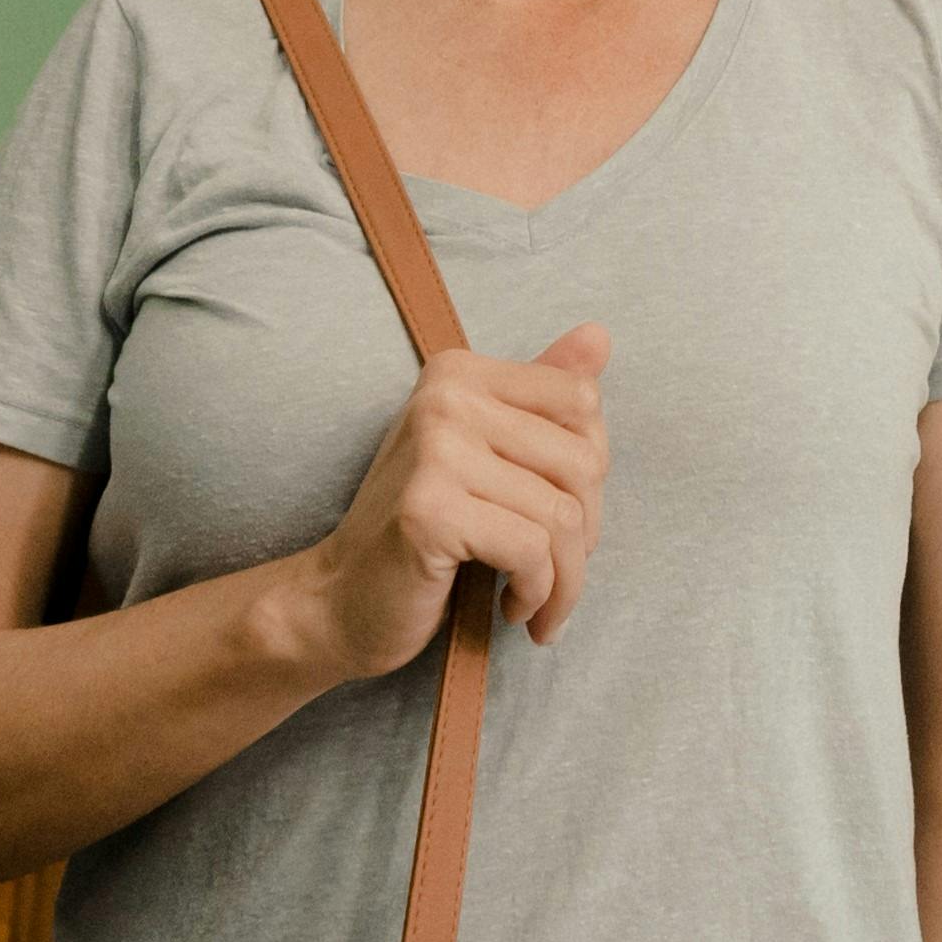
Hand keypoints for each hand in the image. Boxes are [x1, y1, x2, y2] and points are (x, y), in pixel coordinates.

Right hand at [269, 325, 607, 680]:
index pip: (581, 400)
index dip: (590, 470)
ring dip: (565, 579)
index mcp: (460, 373)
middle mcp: (446, 398)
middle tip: (557, 570)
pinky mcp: (429, 510)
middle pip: (582, 462)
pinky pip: (531, 552)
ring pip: (563, 517)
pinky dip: (537, 594)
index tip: (565, 514)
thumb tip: (599, 334)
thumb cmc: (423, 529)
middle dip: (585, 533)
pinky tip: (512, 607)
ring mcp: (435, 451)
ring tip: (541, 603)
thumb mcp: (484, 454)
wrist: (342, 599)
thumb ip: (539, 396)